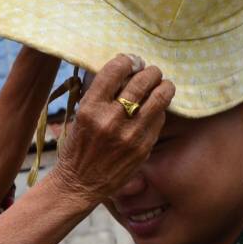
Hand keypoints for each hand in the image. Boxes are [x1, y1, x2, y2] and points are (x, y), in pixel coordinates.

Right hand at [47, 53, 174, 208]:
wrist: (79, 183)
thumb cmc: (78, 146)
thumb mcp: (80, 115)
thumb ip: (101, 94)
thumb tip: (126, 69)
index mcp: (90, 108)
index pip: (116, 69)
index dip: (128, 60)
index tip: (132, 62)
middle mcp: (110, 120)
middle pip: (143, 80)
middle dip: (150, 71)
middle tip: (151, 72)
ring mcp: (129, 135)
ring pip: (160, 97)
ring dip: (164, 86)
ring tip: (162, 85)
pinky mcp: (143, 148)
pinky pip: (159, 118)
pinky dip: (159, 110)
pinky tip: (153, 110)